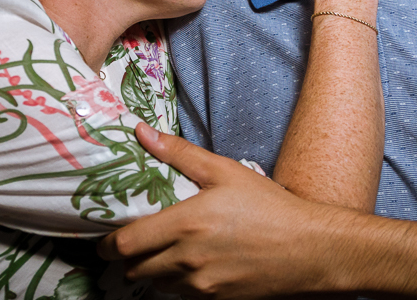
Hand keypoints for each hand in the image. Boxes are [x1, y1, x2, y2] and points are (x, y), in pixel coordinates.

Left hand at [98, 123, 353, 298]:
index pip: (126, 245)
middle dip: (129, 258)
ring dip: (154, 270)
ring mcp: (202, 286)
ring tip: (166, 251)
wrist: (311, 249)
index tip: (105, 238)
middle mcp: (187, 260)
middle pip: (135, 269)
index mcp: (185, 224)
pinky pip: (182, 296)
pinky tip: (193, 264)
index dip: (107, 244)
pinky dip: (178, 283)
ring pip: (157, 284)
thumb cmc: (269, 206)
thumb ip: (179, 153)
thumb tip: (143, 132)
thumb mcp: (224, 171)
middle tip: (134, 242)